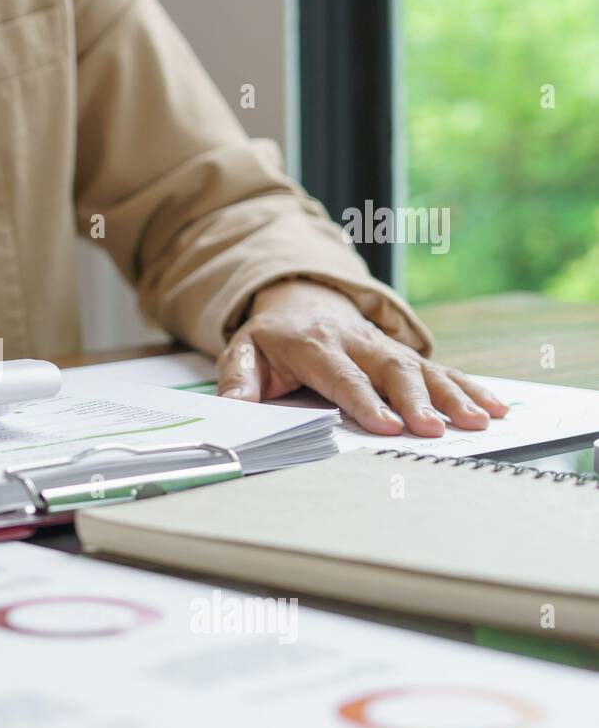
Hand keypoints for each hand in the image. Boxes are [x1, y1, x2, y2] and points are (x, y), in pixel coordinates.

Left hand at [216, 279, 507, 435]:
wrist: (298, 298)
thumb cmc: (271, 337)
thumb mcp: (242, 352)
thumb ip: (238, 382)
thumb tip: (232, 410)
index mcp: (315, 345)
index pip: (342, 376)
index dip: (364, 400)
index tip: (386, 425)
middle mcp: (356, 342)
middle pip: (391, 370)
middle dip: (416, 400)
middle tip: (435, 429)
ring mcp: (384, 347)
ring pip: (422, 368)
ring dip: (452, 395)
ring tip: (478, 420)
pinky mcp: (404, 354)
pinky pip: (440, 368)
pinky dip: (469, 386)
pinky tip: (495, 405)